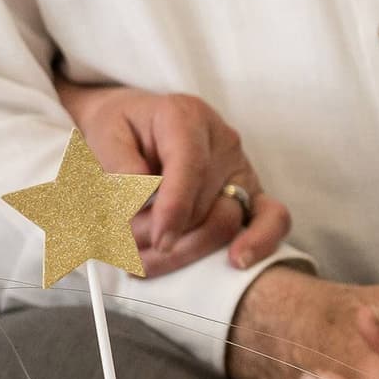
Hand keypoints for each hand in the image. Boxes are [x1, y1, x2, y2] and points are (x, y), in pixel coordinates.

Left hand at [52, 81, 292, 276]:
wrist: (137, 123)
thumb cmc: (121, 128)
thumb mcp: (105, 134)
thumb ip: (118, 165)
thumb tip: (138, 201)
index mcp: (185, 117)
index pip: (189, 166)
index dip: (174, 209)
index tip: (156, 240)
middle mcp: (221, 140)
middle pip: (204, 204)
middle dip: (164, 236)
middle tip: (126, 248)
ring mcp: (240, 167)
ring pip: (228, 221)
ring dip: (186, 250)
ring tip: (146, 260)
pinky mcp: (250, 192)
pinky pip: (273, 217)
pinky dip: (259, 242)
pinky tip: (237, 261)